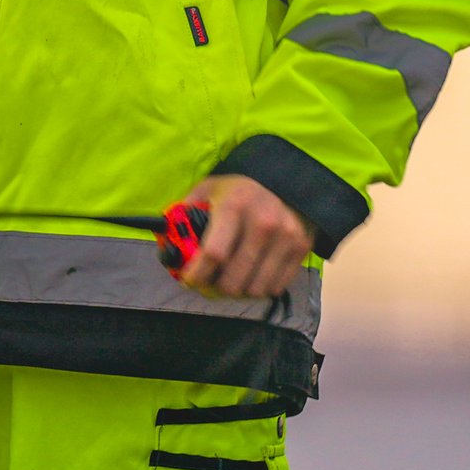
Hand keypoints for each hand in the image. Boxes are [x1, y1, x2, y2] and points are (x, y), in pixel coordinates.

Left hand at [171, 173, 312, 298]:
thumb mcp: (209, 190)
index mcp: (234, 207)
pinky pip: (277, 286)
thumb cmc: (239, 188)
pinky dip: (261, 288)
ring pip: (256, 288)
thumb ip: (186, 213)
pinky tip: (252, 277)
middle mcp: (263, 224)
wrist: (288, 178)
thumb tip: (167, 242)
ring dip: (239, 291)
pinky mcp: (301, 248)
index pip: (213, 254)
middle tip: (209, 283)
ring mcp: (285, 237)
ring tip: (230, 281)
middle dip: (215, 287)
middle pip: (234, 279)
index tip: (189, 281)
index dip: (197, 274)